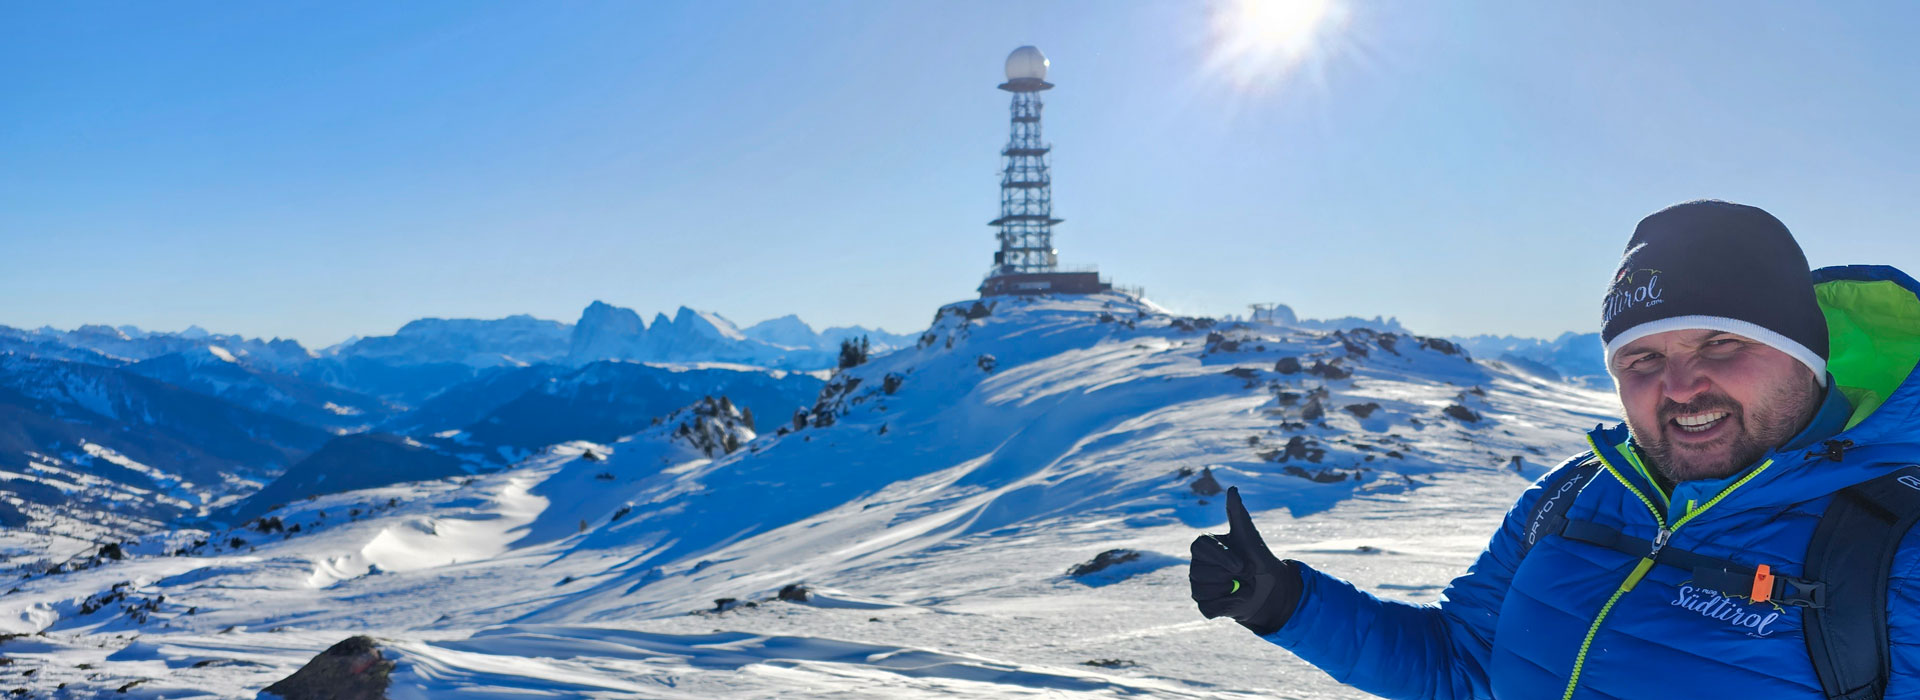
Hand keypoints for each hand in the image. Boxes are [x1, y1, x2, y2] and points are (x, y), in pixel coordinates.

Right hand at [1189, 486, 1300, 634]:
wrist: (1269, 587)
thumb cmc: (1257, 558)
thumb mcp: (1250, 537)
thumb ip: (1238, 514)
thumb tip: (1232, 489)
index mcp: (1203, 546)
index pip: (1200, 548)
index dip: (1221, 557)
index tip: (1240, 563)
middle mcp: (1196, 565)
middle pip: (1201, 573)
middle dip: (1230, 576)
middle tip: (1244, 573)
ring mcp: (1198, 586)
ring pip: (1204, 591)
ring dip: (1232, 591)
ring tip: (1242, 586)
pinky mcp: (1205, 605)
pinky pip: (1208, 608)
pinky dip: (1228, 606)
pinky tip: (1238, 600)